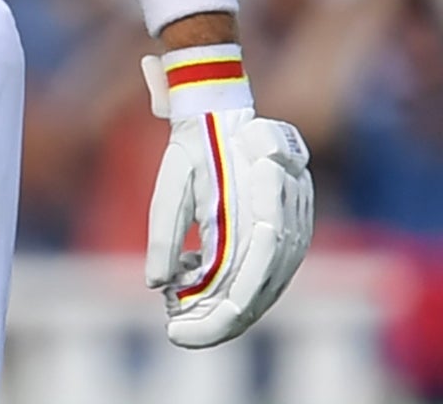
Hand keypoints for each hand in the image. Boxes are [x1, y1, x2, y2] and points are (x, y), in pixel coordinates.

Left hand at [142, 47, 313, 347]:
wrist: (222, 112)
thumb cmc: (195, 144)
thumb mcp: (171, 181)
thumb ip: (164, 231)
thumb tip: (155, 283)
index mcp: (260, 215)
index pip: (245, 289)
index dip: (214, 321)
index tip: (176, 335)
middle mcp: (284, 229)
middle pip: (255, 297)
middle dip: (214, 321)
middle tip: (174, 331)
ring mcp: (291, 232)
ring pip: (261, 289)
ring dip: (221, 303)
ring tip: (178, 305)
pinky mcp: (286, 232)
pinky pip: (262, 272)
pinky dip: (229, 282)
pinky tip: (192, 274)